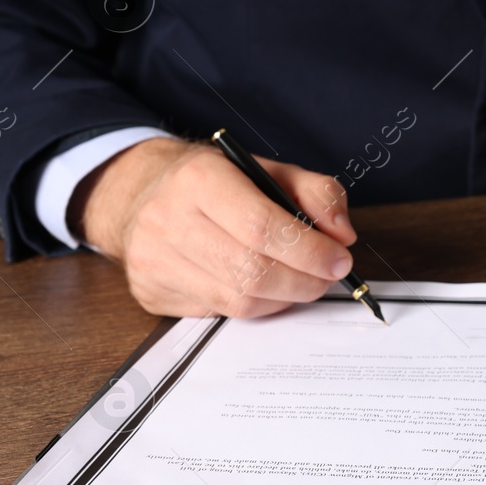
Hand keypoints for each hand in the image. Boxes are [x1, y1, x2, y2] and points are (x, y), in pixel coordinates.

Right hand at [74, 137, 357, 318]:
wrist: (144, 193)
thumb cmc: (218, 182)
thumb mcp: (272, 170)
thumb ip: (318, 193)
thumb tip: (342, 235)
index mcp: (200, 178)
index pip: (261, 227)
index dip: (309, 251)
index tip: (339, 260)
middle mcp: (167, 219)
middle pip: (251, 271)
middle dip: (303, 281)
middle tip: (327, 276)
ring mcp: (153, 260)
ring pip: (237, 301)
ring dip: (283, 298)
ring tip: (300, 281)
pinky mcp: (151, 292)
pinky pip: (218, 314)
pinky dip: (253, 306)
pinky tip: (263, 287)